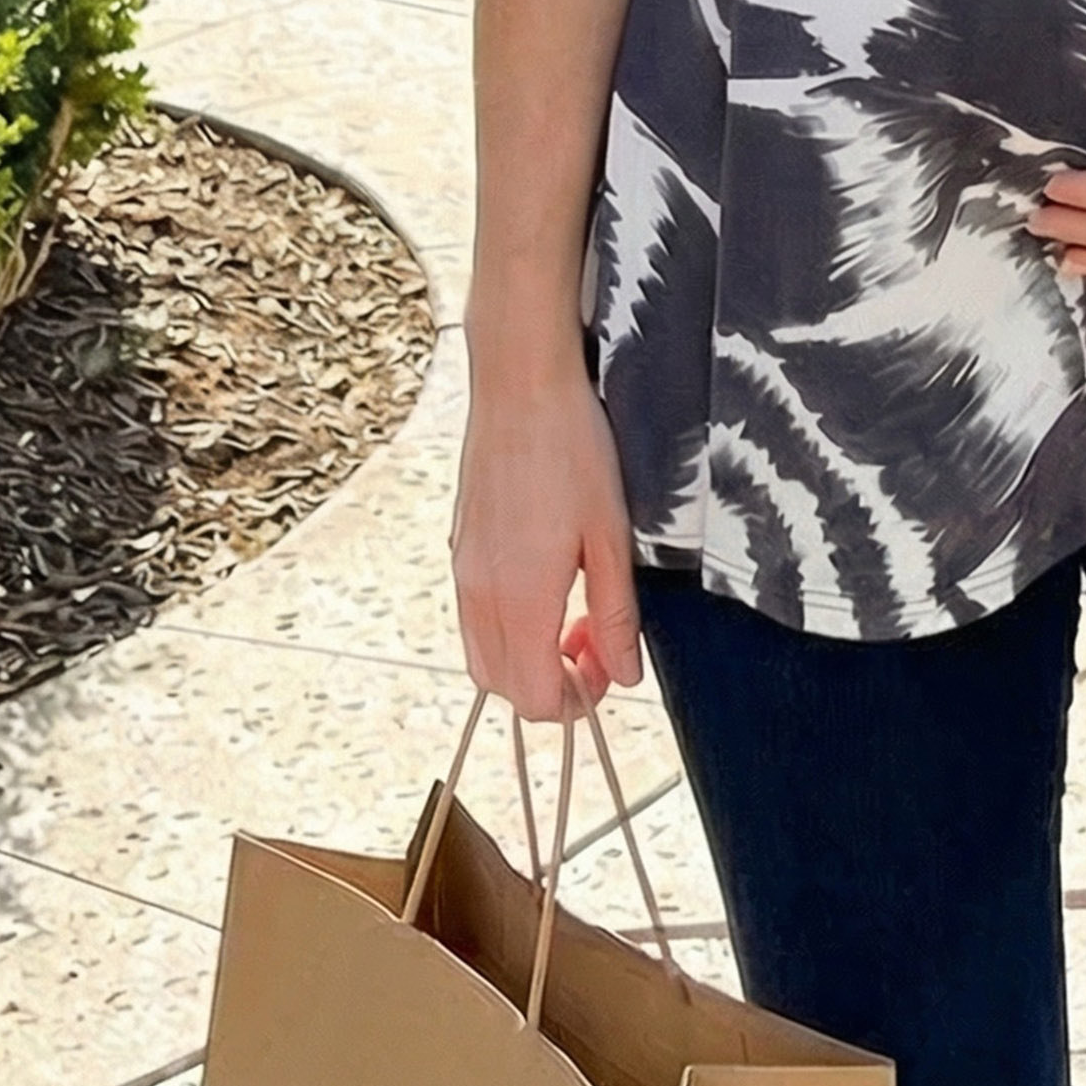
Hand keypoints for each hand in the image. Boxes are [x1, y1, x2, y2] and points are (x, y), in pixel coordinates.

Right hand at [449, 358, 641, 719]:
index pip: (534, 698)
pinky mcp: (458, 546)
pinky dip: (507, 626)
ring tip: (572, 611)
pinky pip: (474, 616)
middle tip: (595, 639)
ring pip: (482, 654)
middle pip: (501, 686)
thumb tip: (626, 673)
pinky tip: (545, 581)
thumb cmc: (573, 449)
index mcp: (520, 598)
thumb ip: (616, 612)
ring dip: (526, 656)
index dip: (576, 701)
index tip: (609, 664)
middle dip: (550, 684)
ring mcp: (462, 569)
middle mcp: (479, 594)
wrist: (519, 384)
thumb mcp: (612, 534)